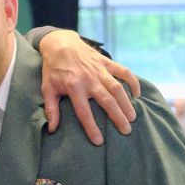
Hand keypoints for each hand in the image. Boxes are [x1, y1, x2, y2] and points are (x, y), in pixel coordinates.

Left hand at [39, 30, 140, 145]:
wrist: (60, 43)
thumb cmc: (53, 69)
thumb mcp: (47, 89)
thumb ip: (51, 109)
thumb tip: (52, 129)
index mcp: (73, 87)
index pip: (84, 112)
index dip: (91, 127)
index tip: (99, 141)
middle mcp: (89, 79)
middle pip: (107, 101)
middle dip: (118, 117)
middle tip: (126, 131)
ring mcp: (99, 70)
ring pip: (117, 88)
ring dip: (126, 103)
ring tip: (133, 117)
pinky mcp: (106, 62)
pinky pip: (123, 72)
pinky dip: (132, 82)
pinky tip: (137, 94)